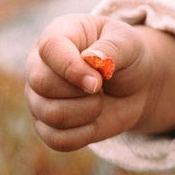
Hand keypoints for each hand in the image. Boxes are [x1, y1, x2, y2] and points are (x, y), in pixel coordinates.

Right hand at [24, 13, 174, 150]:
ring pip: (50, 114)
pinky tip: (94, 120)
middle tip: (103, 87)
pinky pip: (56, 139)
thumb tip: (91, 60)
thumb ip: (112, 48)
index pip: (50, 48)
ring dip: (87, 112)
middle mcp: (39, 65)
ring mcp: (38, 97)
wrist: (136, 85)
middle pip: (42, 84)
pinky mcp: (46, 125)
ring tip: (100, 100)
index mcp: (58, 35)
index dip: (72, 67)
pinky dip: (83, 134)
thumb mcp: (129, 43)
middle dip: (82, 92)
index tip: (100, 80)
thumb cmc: (127, 56)